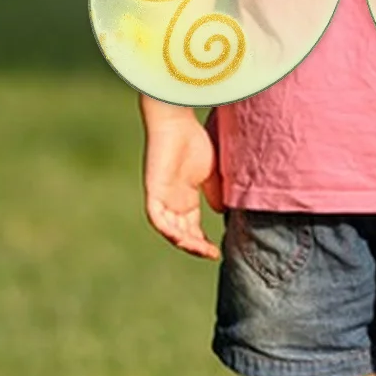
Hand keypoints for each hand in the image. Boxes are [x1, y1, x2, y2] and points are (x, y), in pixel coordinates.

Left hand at [141, 101, 222, 260]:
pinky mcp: (153, 192)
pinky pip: (157, 219)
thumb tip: (222, 213)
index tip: (217, 250)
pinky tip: (182, 239)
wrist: (176, 122)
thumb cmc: (194, 141)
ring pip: (170, 230)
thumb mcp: (211, 173)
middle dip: (196, 246)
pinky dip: (168, 230)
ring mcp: (161, 198)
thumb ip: (216, 193)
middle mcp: (171, 201)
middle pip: (182, 232)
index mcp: (184, 197)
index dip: (203, 241)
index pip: (192, 227)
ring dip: (185, 242)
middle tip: (212, 253)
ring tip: (201, 250)